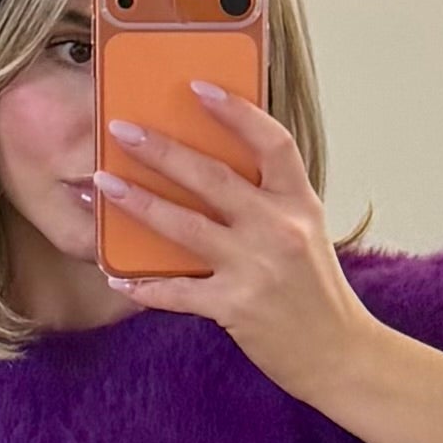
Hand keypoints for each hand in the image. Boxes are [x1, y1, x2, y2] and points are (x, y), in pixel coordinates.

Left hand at [92, 85, 379, 405]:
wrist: (339, 355)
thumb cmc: (316, 293)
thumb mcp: (306, 233)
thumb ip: (269, 202)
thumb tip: (212, 173)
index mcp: (298, 203)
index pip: (271, 141)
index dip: (235, 112)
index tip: (198, 88)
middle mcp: (278, 228)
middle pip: (212, 177)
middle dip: (162, 150)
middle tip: (123, 130)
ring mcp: (256, 268)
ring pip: (185, 226)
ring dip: (139, 203)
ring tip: (103, 185)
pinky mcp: (235, 307)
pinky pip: (177, 292)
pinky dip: (145, 287)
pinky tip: (117, 277)